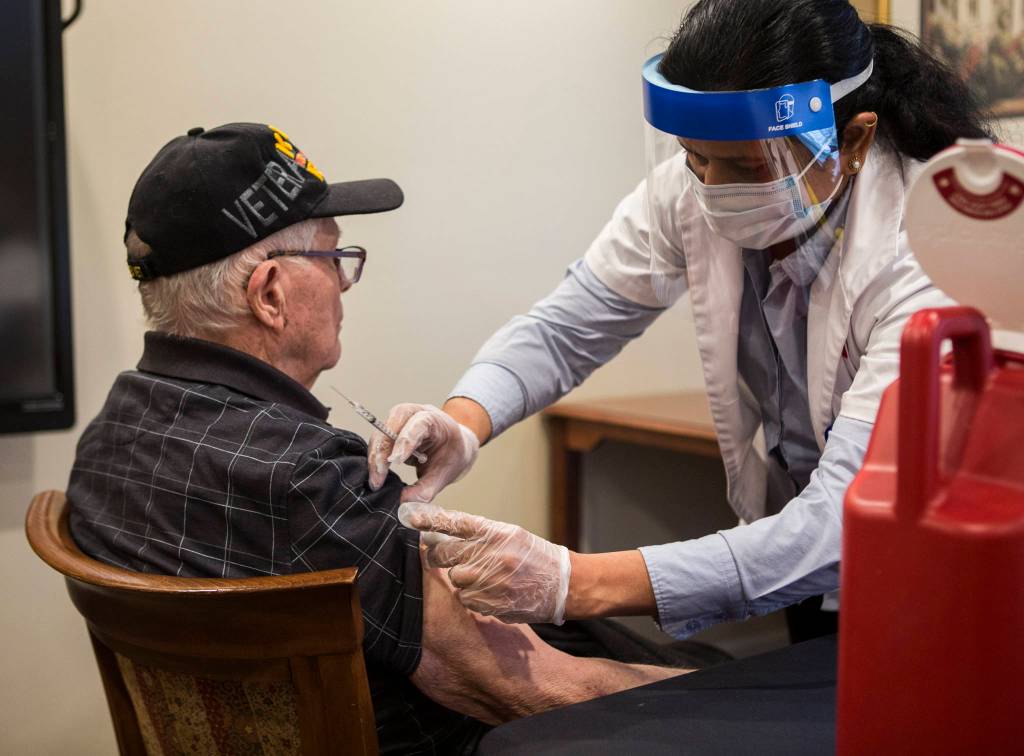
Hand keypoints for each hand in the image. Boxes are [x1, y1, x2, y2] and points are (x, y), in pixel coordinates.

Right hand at [367, 404, 479, 502]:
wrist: (454, 445)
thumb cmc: (452, 455)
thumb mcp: (445, 474)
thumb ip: (426, 489)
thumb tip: (404, 503)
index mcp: (434, 419)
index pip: (417, 424)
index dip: (404, 441)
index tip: (395, 461)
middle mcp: (413, 414)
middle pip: (391, 427)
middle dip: (382, 453)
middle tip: (377, 481)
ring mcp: (399, 420)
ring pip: (379, 435)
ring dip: (375, 458)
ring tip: (376, 483)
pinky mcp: (389, 430)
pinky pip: (377, 442)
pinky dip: (375, 459)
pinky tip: (376, 476)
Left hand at [398, 501, 570, 624]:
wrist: (566, 584)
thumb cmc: (535, 557)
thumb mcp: (511, 535)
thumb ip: (480, 534)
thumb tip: (443, 533)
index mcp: (496, 532)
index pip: (454, 522)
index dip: (428, 520)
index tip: (408, 518)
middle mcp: (492, 554)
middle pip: (444, 553)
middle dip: (437, 556)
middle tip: (440, 557)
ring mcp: (492, 580)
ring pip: (454, 579)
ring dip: (461, 579)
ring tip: (481, 578)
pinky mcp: (494, 603)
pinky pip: (467, 600)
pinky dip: (473, 597)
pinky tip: (490, 592)